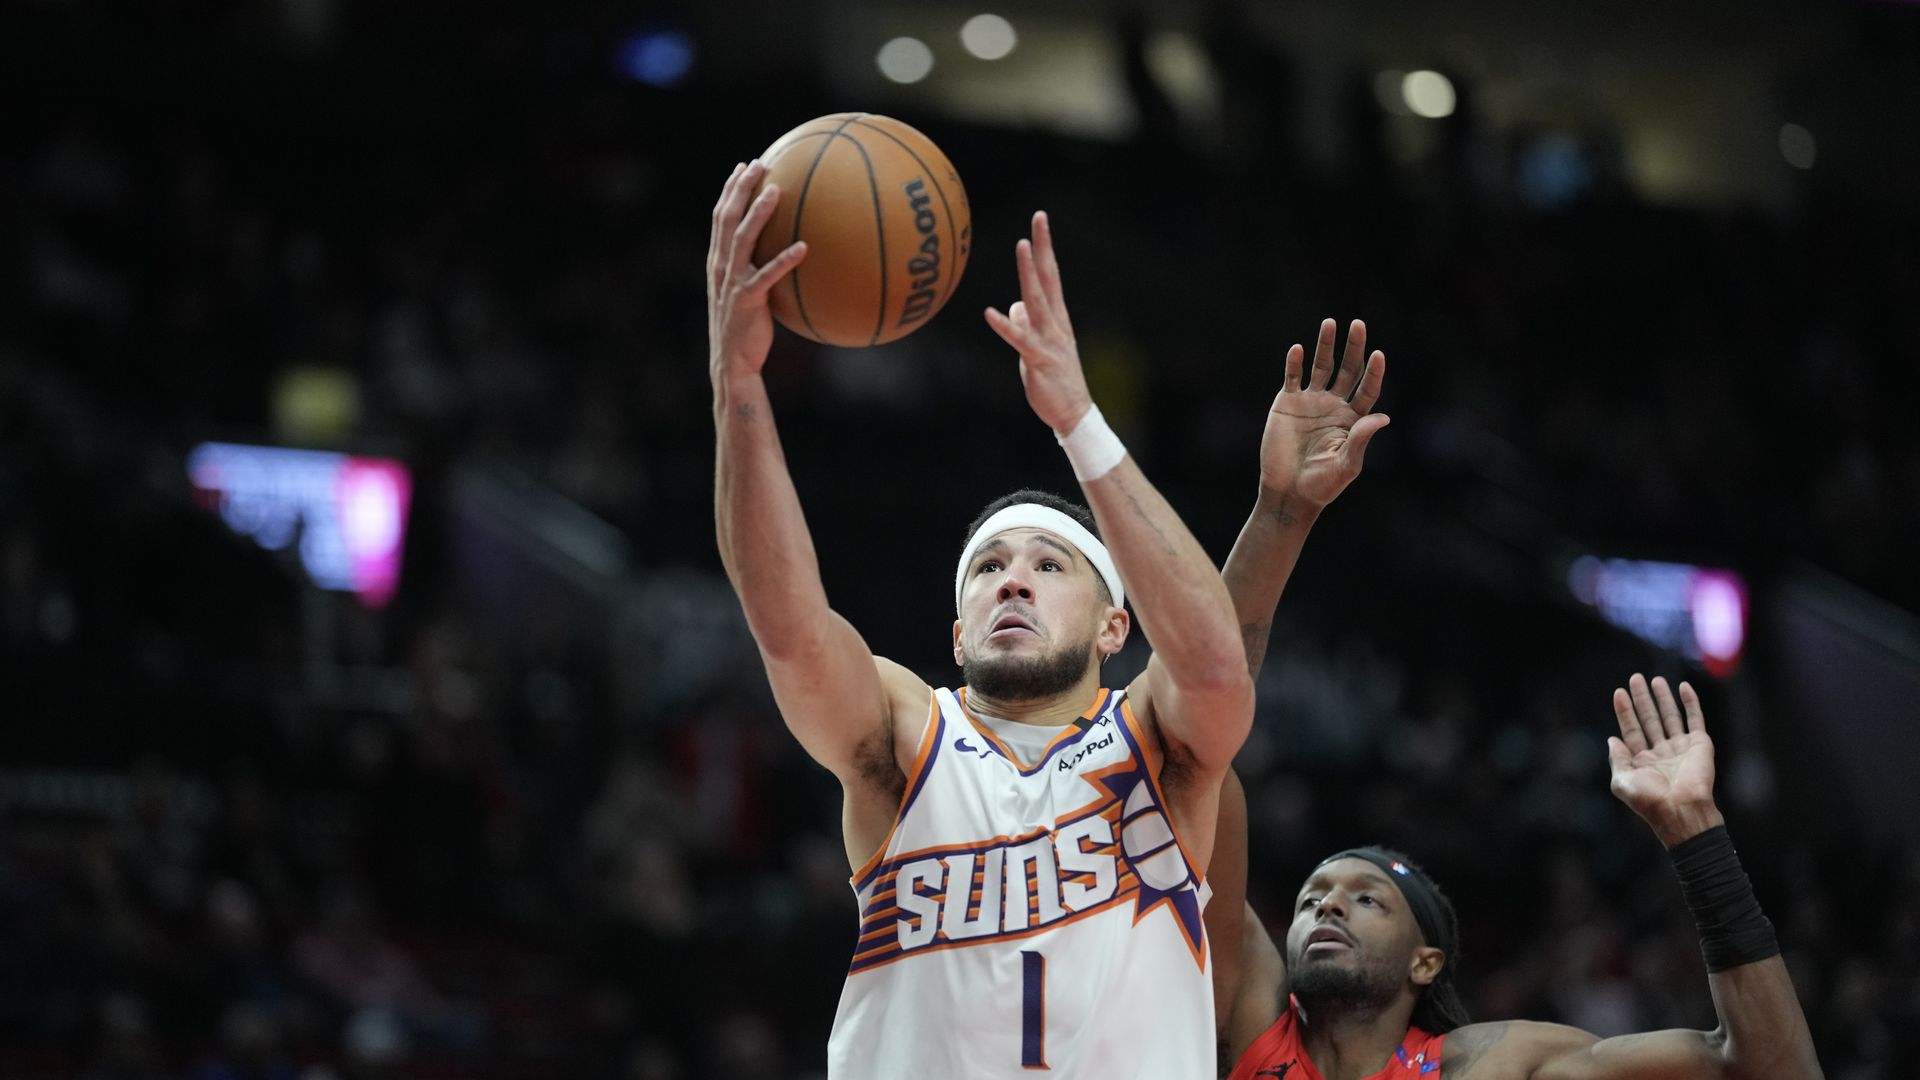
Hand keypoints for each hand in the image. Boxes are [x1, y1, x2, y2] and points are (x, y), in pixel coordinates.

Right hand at [708, 160, 806, 381]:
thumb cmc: (745, 328)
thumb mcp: (746, 293)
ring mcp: (732, 283)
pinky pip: (767, 275)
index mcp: (718, 262)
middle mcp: (720, 267)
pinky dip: (784, 260)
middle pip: (727, 219)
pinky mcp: (747, 301)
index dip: (730, 190)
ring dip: (759, 214)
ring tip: (777, 192)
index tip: (744, 166)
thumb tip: (787, 249)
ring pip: (742, 240)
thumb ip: (757, 269)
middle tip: (759, 165)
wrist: (732, 362)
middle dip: (740, 189)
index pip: (720, 217)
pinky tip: (804, 247)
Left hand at [984, 212, 1094, 433]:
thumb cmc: (1054, 378)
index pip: (1050, 274)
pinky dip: (1005, 326)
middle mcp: (1055, 322)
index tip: (1040, 220)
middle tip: (1039, 219)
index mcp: (1056, 317)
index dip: (1045, 247)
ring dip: (1028, 273)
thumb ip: (1027, 323)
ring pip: (1037, 300)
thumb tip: (1014, 306)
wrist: (1073, 412)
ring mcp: (1049, 339)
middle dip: (1042, 248)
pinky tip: (989, 313)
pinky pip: (1019, 339)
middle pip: (1047, 278)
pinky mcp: (1038, 359)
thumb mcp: (1038, 345)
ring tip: (1021, 246)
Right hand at [1258, 319, 1389, 508]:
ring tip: (1330, 323)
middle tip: (1358, 324)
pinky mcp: (1287, 403)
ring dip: (1325, 345)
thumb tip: (1383, 417)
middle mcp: (1334, 405)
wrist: (1288, 492)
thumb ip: (1361, 439)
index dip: (1374, 373)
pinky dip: (1294, 363)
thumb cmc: (1322, 484)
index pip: (1367, 389)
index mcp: (1352, 419)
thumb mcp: (1346, 464)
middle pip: (1347, 370)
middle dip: (1353, 347)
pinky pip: (1292, 377)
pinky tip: (1298, 350)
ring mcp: (1310, 402)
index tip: (1378, 355)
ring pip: (1321, 366)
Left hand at [1608, 674, 1725, 846]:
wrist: (1681, 809)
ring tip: (1655, 679)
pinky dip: (1690, 703)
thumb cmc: (1650, 800)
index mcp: (1642, 761)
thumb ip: (1617, 759)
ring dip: (1663, 698)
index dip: (1625, 711)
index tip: (1618, 692)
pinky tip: (1683, 687)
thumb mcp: (1622, 781)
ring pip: (1670, 716)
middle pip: (1649, 719)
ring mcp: (1681, 748)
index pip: (1631, 730)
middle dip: (1642, 699)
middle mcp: (1661, 753)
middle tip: (1635, 678)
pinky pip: (1695, 719)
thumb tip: (1612, 739)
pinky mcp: (1700, 744)